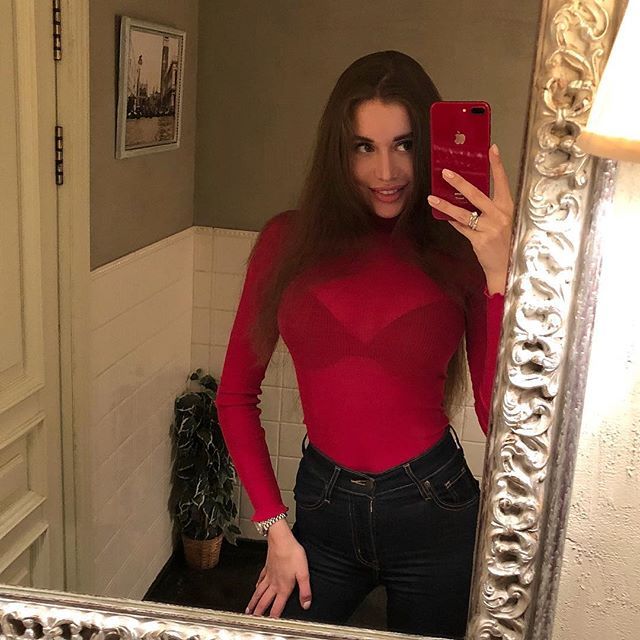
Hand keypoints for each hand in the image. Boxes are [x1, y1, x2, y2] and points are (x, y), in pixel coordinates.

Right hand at [245, 520, 311, 617]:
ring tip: (248, 609)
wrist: (281, 539)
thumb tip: (306, 604)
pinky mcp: (267, 566)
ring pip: (259, 592)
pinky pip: (260, 579)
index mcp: (283, 587)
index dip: (273, 616)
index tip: (269, 623)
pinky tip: (255, 587)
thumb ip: (305, 590)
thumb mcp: (303, 573)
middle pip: (265, 601)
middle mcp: (274, 583)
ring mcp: (269, 575)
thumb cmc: (292, 553)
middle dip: (259, 611)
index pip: (277, 606)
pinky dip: (257, 585)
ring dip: (254, 601)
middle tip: (253, 619)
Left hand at [427, 144, 513, 293]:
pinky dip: (452, 222)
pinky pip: (461, 228)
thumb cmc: (505, 243)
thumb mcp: (503, 222)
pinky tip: (443, 216)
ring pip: (463, 213)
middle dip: (460, 182)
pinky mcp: (479, 241)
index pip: (502, 182)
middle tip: (445, 172)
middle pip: (477, 195)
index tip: (492, 149)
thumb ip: (490, 209)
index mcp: (508, 208)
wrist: (507, 268)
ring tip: (431, 199)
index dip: (497, 165)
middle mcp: (500, 216)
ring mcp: (489, 229)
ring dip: (446, 205)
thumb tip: (468, 195)